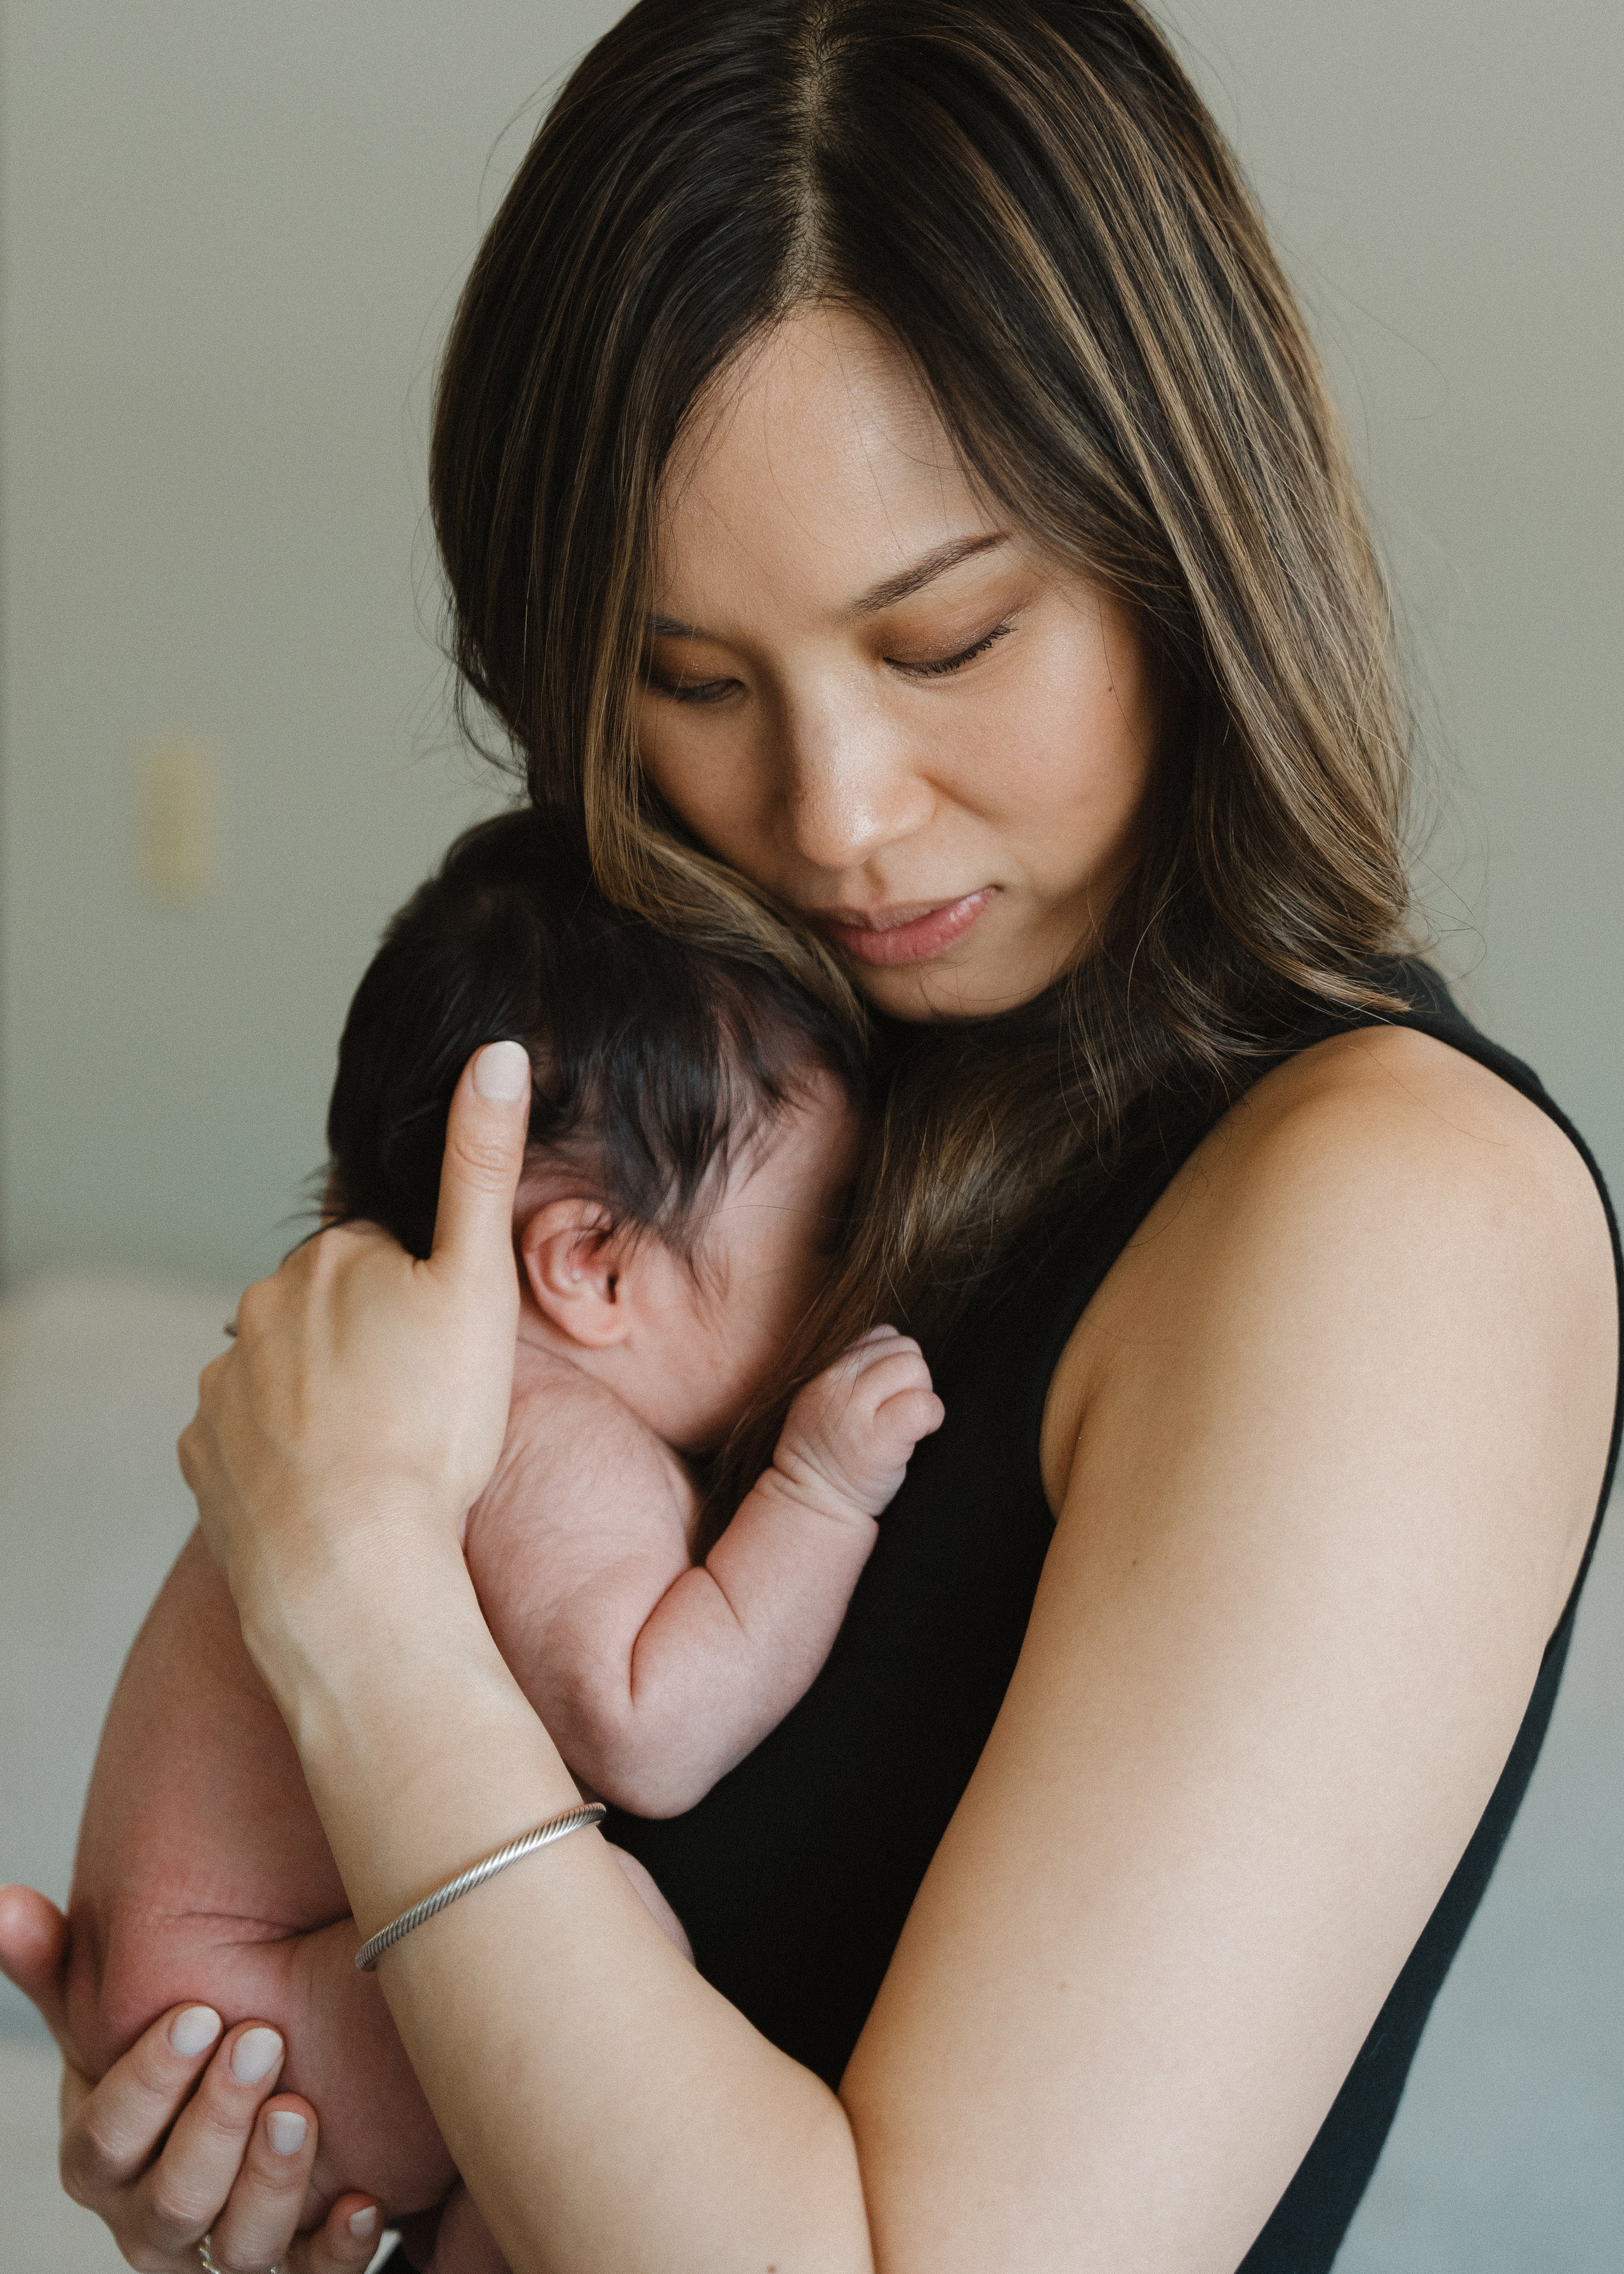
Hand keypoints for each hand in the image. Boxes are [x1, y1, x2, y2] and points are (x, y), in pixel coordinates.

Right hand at [0, 1885, 381, 2271]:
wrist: (253, 2092)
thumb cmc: (168, 2050)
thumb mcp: (113, 2008)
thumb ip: (58, 1962)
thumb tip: (3, 1906)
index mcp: (103, 2158)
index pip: (105, 2141)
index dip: (148, 2084)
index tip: (199, 2014)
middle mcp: (154, 2217)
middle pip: (173, 2199)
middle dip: (216, 2121)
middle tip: (262, 2041)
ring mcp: (222, 2247)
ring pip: (238, 2249)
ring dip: (271, 2183)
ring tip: (302, 2110)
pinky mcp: (296, 2262)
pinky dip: (338, 2249)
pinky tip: (366, 2204)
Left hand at [178, 1042, 532, 1645]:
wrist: (351, 1565)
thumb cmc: (429, 1428)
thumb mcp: (479, 1286)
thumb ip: (483, 1166)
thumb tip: (499, 1052)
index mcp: (331, 1257)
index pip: (385, 1250)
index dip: (425, 1295)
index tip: (447, 1345)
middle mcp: (261, 1307)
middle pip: (331, 1308)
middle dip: (371, 1340)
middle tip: (425, 1403)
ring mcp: (223, 1385)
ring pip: (287, 1372)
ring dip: (326, 1397)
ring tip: (382, 1452)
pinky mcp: (204, 1456)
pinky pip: (251, 1439)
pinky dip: (285, 1454)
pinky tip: (332, 1487)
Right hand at [773, 1326, 944, 1517]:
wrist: (814, 1505)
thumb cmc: (831, 1455)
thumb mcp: (827, 1400)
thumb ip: (855, 1369)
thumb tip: (898, 1344)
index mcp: (826, 1372)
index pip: (881, 1336)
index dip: (895, 1363)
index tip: (888, 1395)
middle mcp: (836, 1385)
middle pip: (904, 1348)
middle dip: (913, 1377)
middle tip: (900, 1412)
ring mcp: (855, 1412)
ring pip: (914, 1368)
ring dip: (922, 1395)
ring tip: (904, 1425)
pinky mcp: (878, 1441)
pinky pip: (922, 1405)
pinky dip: (931, 1418)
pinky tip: (916, 1436)